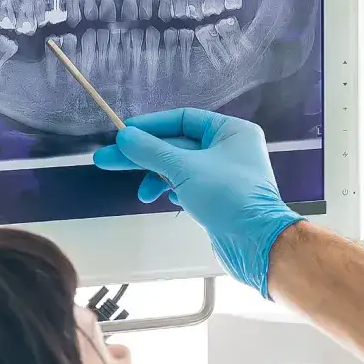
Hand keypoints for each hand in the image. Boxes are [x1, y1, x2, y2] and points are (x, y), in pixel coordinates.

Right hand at [93, 109, 301, 296]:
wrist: (256, 244)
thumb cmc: (227, 196)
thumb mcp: (184, 168)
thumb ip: (151, 151)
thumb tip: (124, 137)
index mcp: (231, 131)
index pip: (184, 119)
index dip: (152, 126)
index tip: (123, 133)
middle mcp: (231, 149)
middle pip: (178, 145)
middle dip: (144, 155)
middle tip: (107, 160)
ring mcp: (226, 175)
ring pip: (182, 168)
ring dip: (158, 178)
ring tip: (142, 195)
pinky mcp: (221, 199)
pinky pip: (190, 186)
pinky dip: (174, 190)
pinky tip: (164, 199)